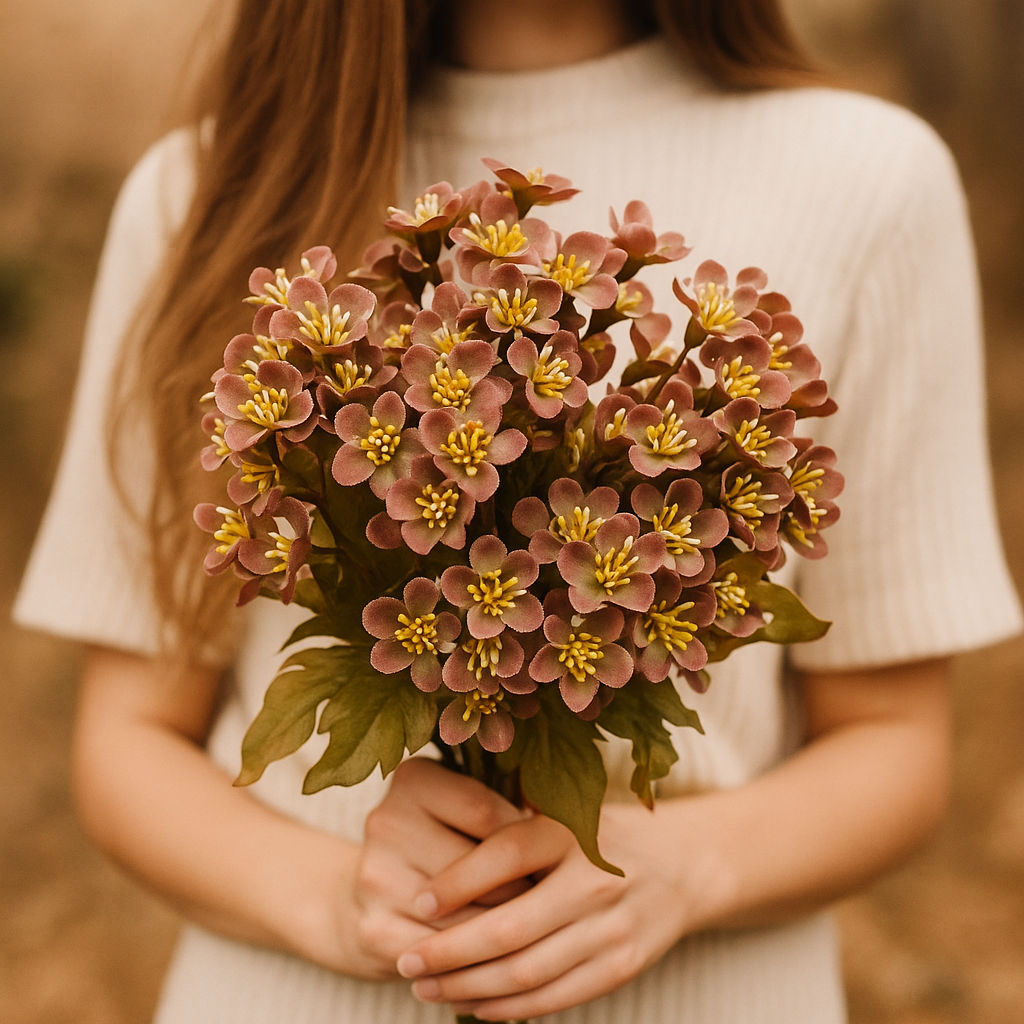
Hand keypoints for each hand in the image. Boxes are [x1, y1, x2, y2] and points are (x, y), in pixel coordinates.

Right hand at [346, 758, 529, 979]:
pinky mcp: (374, 928)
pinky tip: (496, 957)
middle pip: (476, 865)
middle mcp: (387, 820)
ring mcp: (376, 875)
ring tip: (527, 929)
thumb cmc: (441, 843)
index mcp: (414, 778)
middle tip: (547, 900)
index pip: (484, 810)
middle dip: (519, 887)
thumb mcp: (464, 809)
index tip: (545, 854)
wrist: (371, 897)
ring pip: (466, 914)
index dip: (522, 838)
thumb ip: (508, 801)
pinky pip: (444, 955)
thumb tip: (568, 811)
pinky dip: (476, 961)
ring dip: (503, 928)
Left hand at [395, 801, 704, 1019]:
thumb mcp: (569, 806)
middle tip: (408, 961)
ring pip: (528, 971)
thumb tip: (444, 811)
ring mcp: (612, 927)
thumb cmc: (607, 831)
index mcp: (573, 830)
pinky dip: (510, 1008)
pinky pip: (557, 997)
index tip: (419, 902)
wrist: (686, 863)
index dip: (457, 880)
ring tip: (427, 987)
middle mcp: (593, 879)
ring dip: (470, 986)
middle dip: (451, 951)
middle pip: (510, 926)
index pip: (505, 854)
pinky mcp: (622, 964)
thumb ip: (516, 809)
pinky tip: (475, 1005)